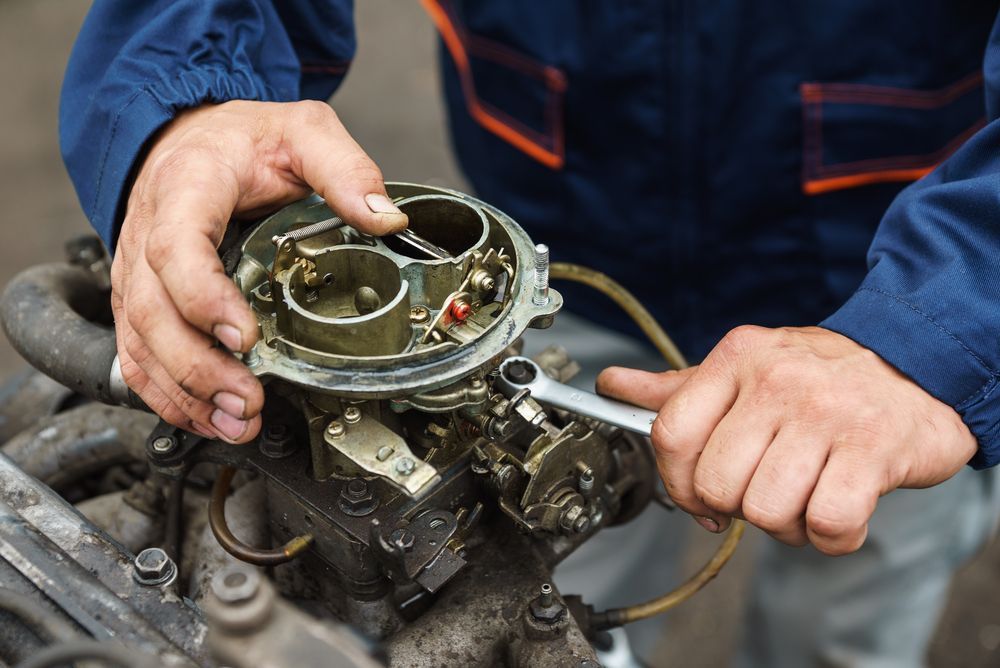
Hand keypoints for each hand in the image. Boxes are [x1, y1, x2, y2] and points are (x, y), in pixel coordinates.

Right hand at [113, 100, 406, 442]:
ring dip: (183, 391)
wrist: (191, 138)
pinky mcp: (140, 299)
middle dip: (197, 366)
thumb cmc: (242, 139)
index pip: (177, 248)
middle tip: (245, 399)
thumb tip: (388, 219)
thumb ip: (345, 169)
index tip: (247, 337)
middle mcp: (148, 233)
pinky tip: (206, 417)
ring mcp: (137, 271)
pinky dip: (167, 393)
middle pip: (152, 310)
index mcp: (186, 188)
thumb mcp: (303, 132)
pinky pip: (137, 354)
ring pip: (140, 341)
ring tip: (233, 422)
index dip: (205, 299)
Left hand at [597, 326, 976, 554]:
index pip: (671, 433)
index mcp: (737, 358)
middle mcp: (777, 381)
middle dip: (736, 506)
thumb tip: (612, 385)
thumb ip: (678, 389)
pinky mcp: (873, 450)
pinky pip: (828, 524)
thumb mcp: (746, 368)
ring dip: (786, 524)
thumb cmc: (820, 378)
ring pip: (767, 509)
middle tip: (764, 490)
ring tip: (804, 496)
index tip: (698, 497)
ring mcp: (827, 414)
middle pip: (717, 483)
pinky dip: (830, 536)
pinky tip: (837, 511)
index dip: (677, 482)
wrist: (918, 366)